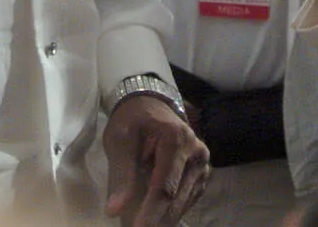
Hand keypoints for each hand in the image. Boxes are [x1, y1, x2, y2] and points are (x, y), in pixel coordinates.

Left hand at [104, 94, 209, 226]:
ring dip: (165, 217)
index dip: (151, 212)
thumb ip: (121, 174)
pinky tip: (158, 215)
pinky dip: (174, 209)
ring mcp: (202, 162)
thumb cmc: (133, 119)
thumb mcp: (120, 139)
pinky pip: (189, 198)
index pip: (164, 186)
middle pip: (177, 197)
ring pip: (185, 201)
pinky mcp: (202, 171)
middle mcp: (196, 151)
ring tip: (146, 221)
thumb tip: (114, 209)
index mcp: (176, 138)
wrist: (150, 103)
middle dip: (157, 219)